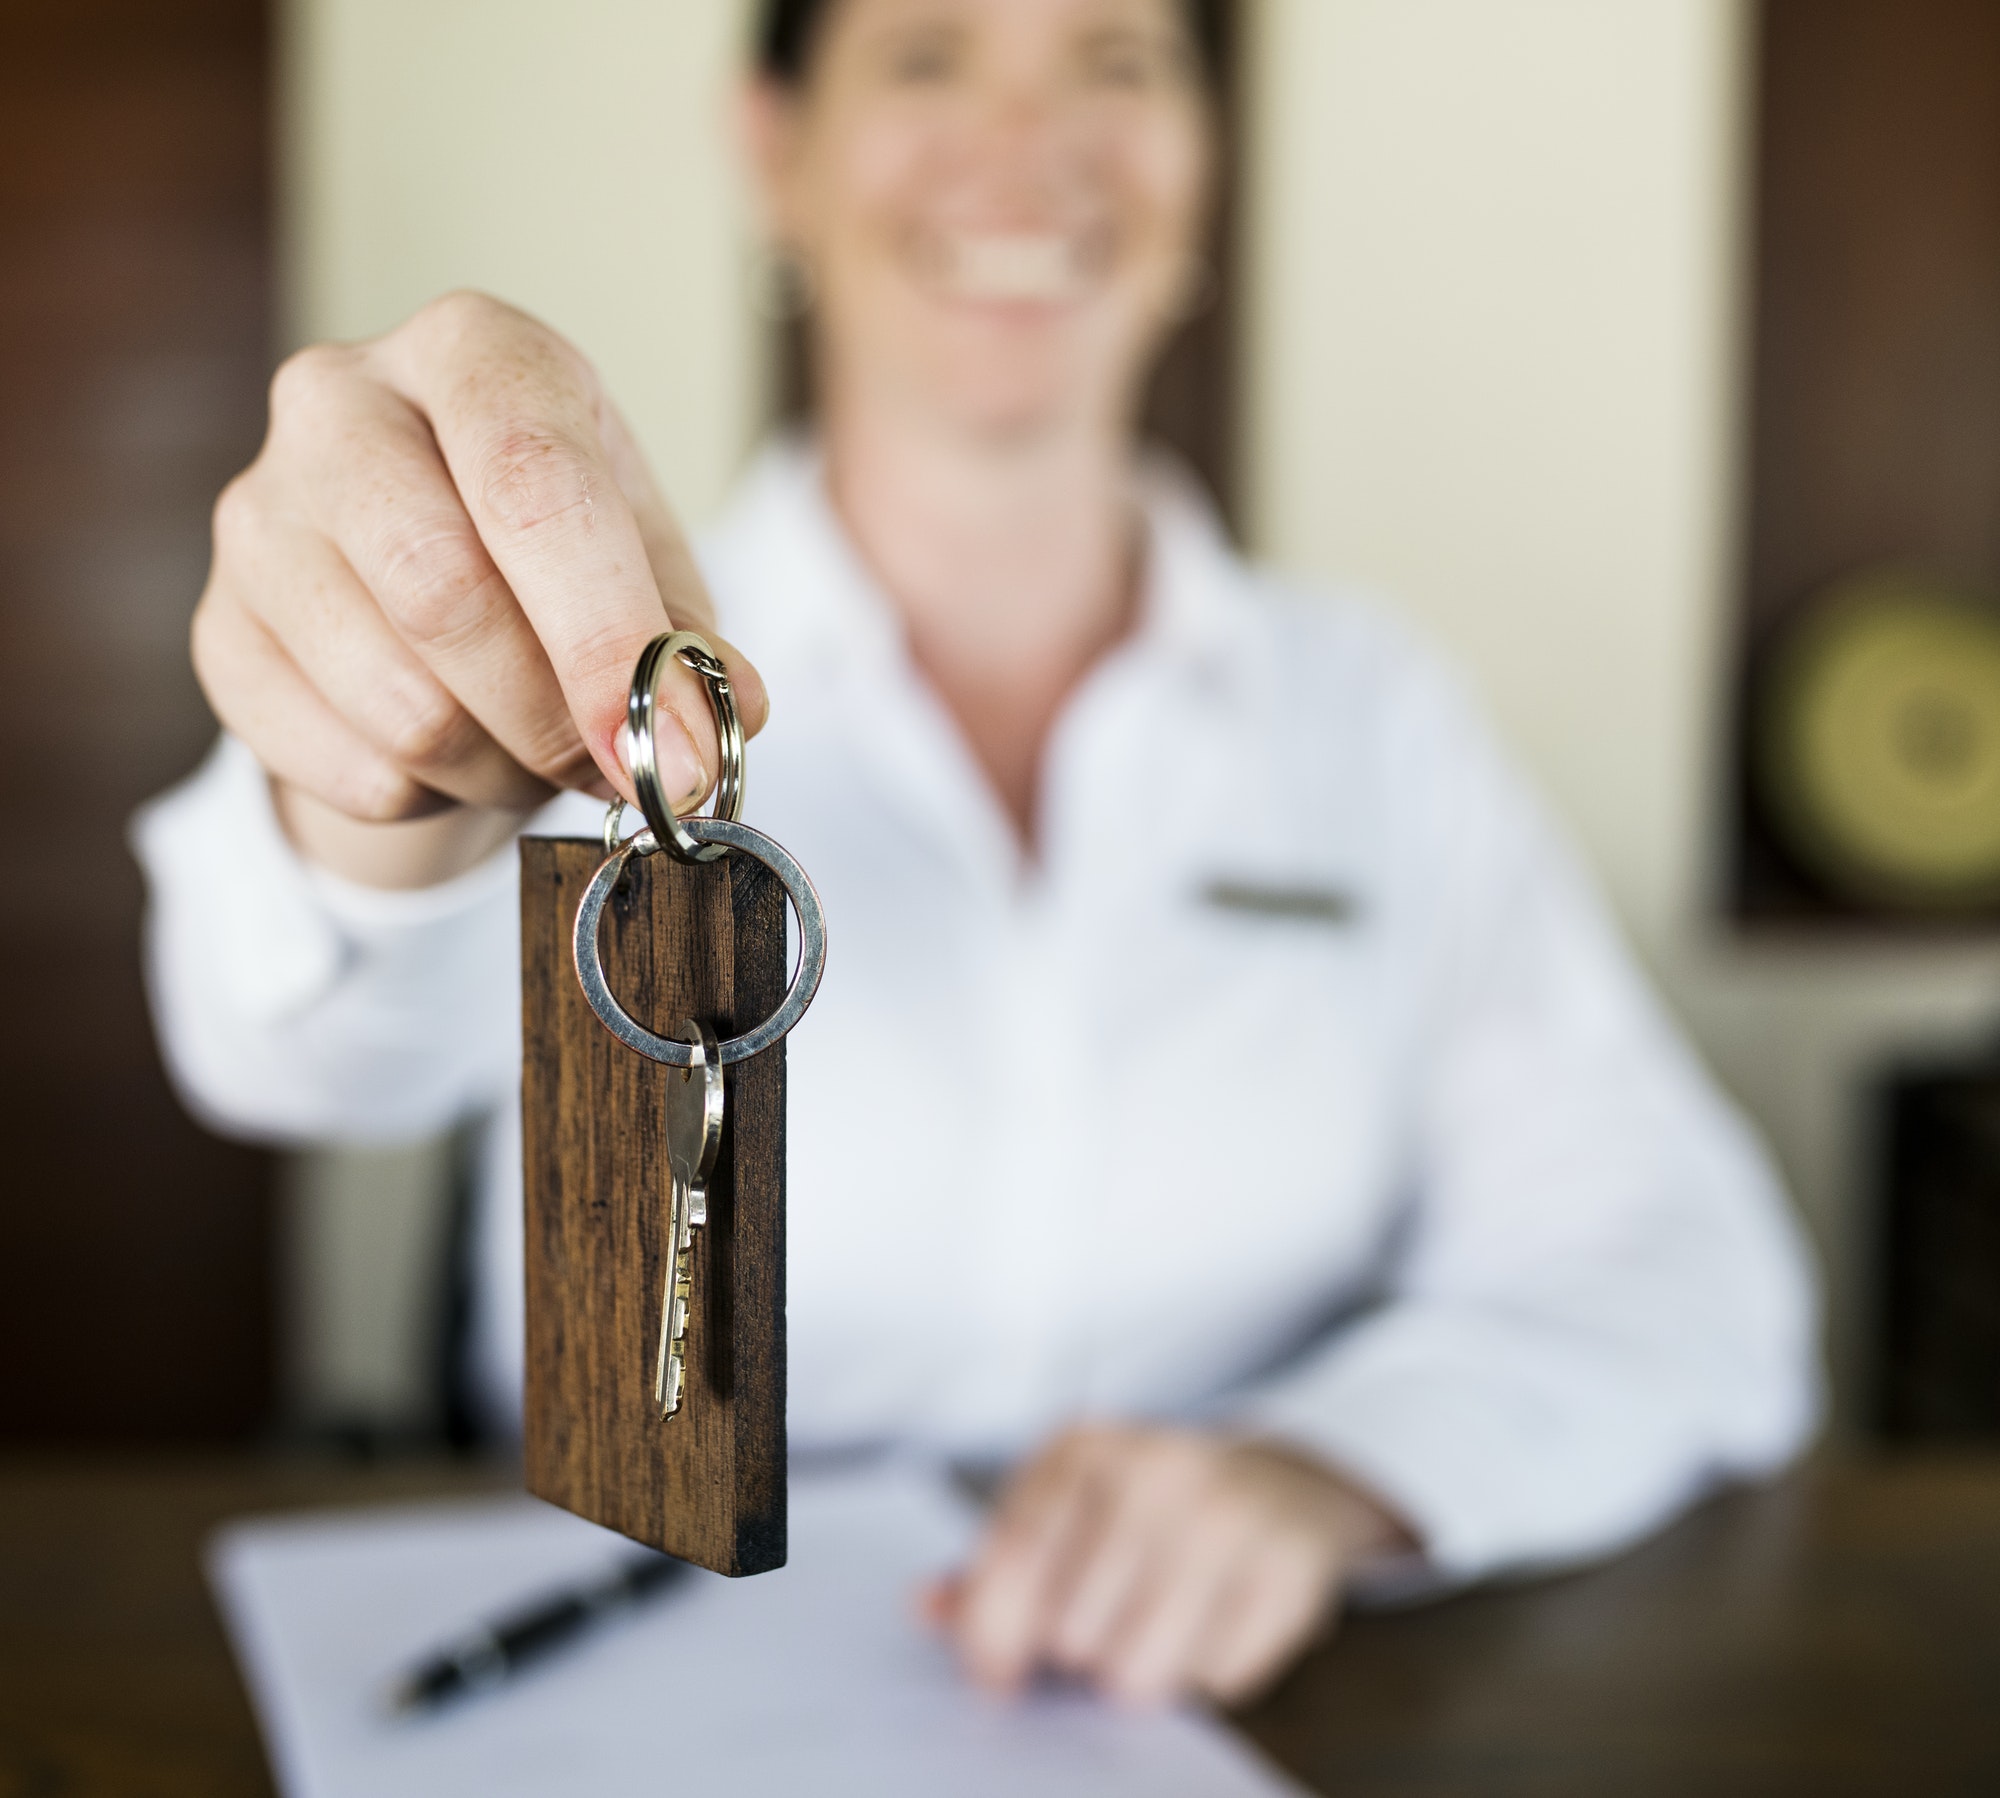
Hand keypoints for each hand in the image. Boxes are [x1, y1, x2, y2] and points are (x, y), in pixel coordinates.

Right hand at [192, 291, 768, 887]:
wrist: (428, 584)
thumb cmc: (560, 554)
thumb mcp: (649, 564)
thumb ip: (687, 641)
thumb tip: (709, 721)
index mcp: (474, 351)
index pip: (532, 481)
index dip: (605, 633)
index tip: (671, 745)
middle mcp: (340, 402)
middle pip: (443, 594)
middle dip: (555, 719)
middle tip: (613, 765)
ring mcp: (258, 515)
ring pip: (398, 702)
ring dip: (502, 769)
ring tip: (538, 753)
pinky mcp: (220, 629)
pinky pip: (349, 765)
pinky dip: (432, 796)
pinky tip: (456, 757)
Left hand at [922, 1424, 1414, 1708]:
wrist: (1282, 1486)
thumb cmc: (1147, 1512)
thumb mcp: (1066, 1512)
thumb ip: (995, 1567)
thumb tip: (927, 1608)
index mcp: (1085, 1448)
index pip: (1016, 1554)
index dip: (993, 1633)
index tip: (996, 1677)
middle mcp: (1157, 1468)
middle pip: (1071, 1633)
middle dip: (1080, 1651)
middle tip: (1107, 1622)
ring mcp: (1230, 1515)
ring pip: (1138, 1674)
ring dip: (1139, 1673)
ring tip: (1155, 1628)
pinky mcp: (1289, 1570)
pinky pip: (1216, 1681)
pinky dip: (1208, 1672)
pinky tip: (1215, 1622)